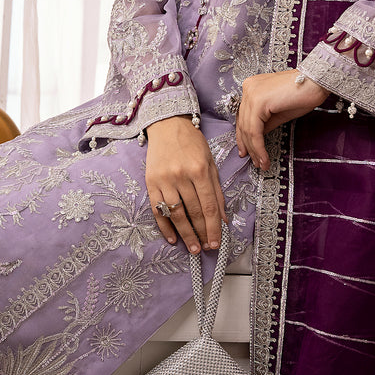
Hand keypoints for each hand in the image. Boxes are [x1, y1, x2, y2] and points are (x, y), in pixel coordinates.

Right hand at [145, 116, 226, 252]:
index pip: (209, 206)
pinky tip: (172, 238)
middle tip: (205, 249)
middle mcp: (181, 176)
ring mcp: (164, 180)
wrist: (167, 125)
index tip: (216, 243)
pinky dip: (164, 227)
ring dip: (185, 234)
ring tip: (192, 248)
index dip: (213, 228)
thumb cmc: (192, 143)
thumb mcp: (210, 163)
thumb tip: (223, 218)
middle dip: (201, 234)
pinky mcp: (151, 182)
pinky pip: (157, 210)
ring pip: (175, 214)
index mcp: (200, 170)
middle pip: (193, 212)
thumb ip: (217, 191)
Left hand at [235, 70, 328, 172]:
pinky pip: (255, 130)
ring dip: (255, 150)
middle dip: (249, 146)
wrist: (317, 81)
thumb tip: (257, 138)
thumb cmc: (303, 93)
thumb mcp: (279, 112)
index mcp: (252, 88)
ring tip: (262, 163)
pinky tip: (264, 157)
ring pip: (247, 129)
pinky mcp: (258, 101)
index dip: (244, 137)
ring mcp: (251, 93)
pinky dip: (259, 146)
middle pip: (243, 123)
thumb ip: (266, 123)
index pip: (243, 117)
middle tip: (255, 162)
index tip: (248, 152)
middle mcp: (248, 88)